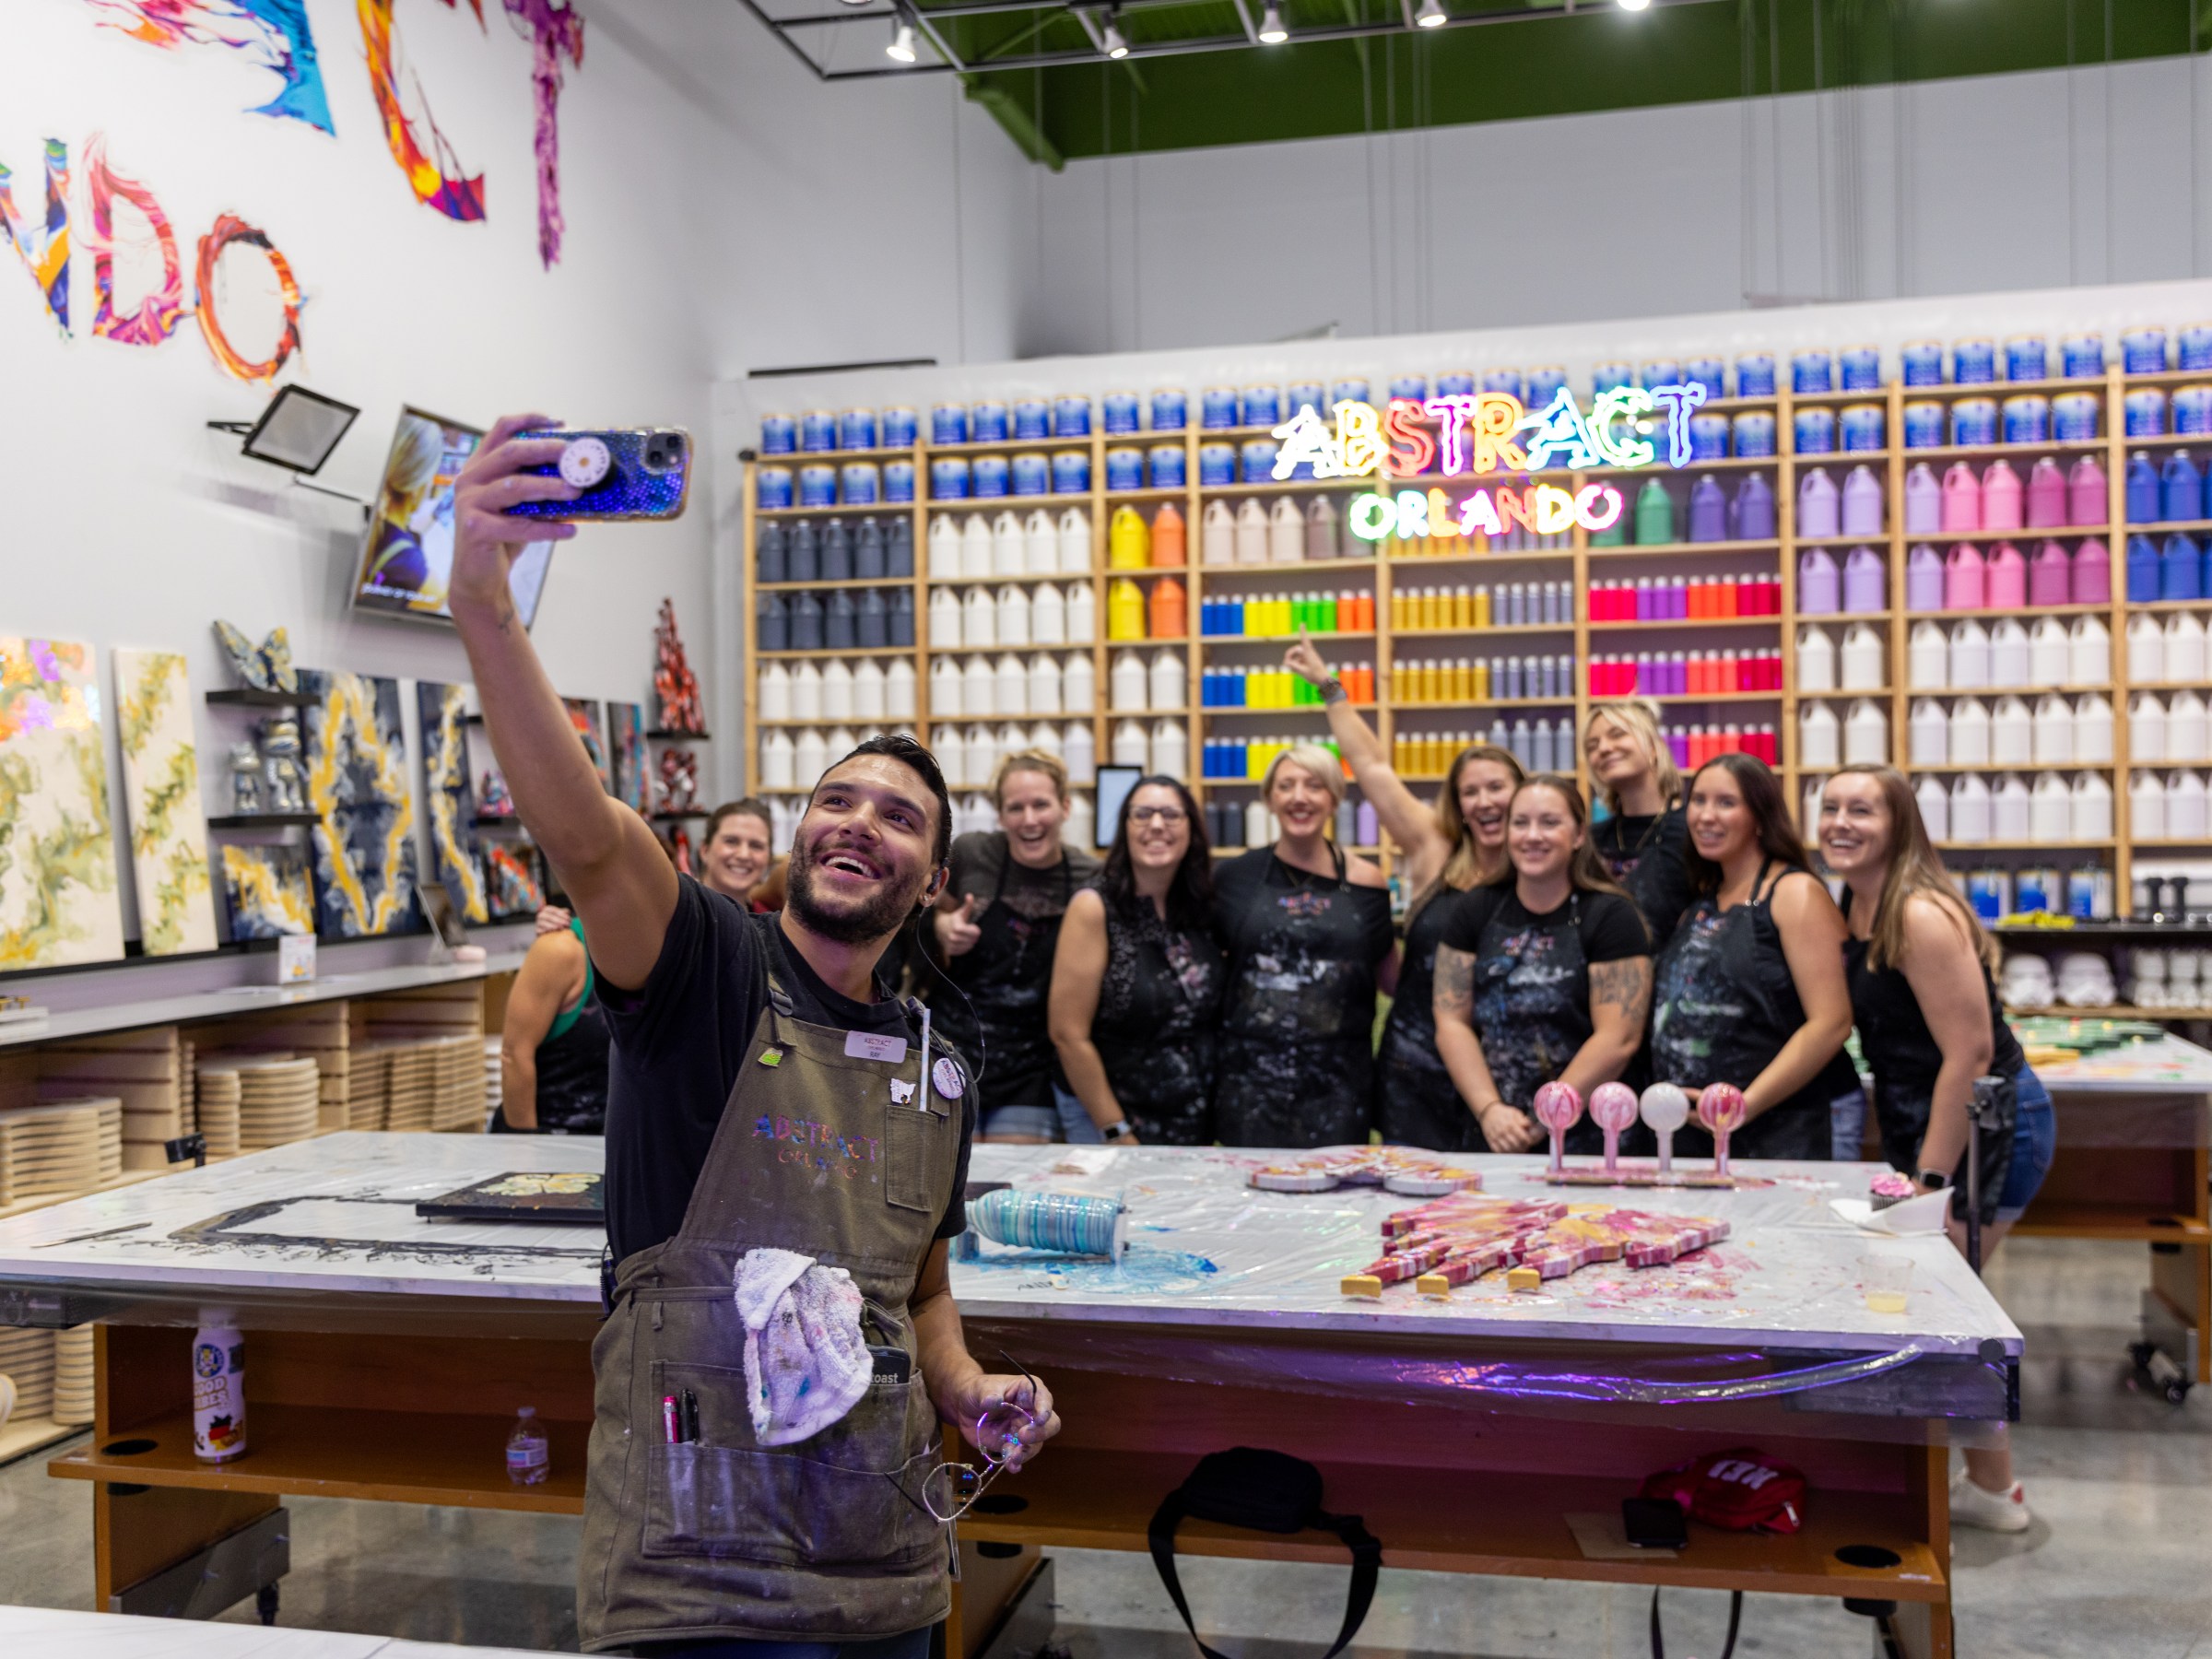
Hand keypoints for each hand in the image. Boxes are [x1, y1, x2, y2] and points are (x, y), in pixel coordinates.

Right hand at [449, 413, 579, 614]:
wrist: (479, 577)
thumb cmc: (503, 537)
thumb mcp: (519, 506)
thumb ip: (536, 487)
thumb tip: (579, 476)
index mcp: (479, 467)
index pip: (500, 430)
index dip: (528, 420)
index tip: (558, 422)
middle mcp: (469, 479)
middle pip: (509, 453)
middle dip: (544, 450)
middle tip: (573, 455)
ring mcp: (469, 502)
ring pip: (515, 487)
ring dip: (549, 488)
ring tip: (577, 491)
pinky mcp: (474, 528)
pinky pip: (518, 525)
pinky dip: (547, 528)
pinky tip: (570, 530)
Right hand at [534, 905, 573, 935]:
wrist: (550, 932)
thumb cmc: (557, 922)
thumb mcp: (561, 916)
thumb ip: (564, 912)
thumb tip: (567, 911)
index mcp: (547, 909)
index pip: (554, 911)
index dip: (562, 915)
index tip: (569, 919)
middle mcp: (541, 915)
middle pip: (550, 917)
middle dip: (559, 921)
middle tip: (567, 925)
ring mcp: (538, 922)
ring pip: (544, 923)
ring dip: (554, 926)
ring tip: (562, 928)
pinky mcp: (537, 930)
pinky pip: (541, 930)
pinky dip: (548, 931)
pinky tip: (554, 932)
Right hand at [935, 893, 982, 956]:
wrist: (939, 928)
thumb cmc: (953, 919)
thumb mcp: (961, 912)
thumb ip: (967, 905)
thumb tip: (970, 895)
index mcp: (957, 927)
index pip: (975, 933)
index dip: (976, 930)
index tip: (974, 927)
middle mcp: (953, 937)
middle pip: (973, 940)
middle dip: (973, 936)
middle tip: (970, 933)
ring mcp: (951, 945)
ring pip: (969, 947)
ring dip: (970, 942)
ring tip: (965, 937)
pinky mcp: (949, 951)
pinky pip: (963, 952)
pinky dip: (964, 948)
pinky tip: (961, 942)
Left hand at [950, 1370, 1058, 1472]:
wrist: (964, 1408)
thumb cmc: (977, 1390)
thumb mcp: (981, 1388)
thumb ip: (988, 1394)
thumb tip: (993, 1401)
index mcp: (1028, 1391)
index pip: (1044, 1397)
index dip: (1045, 1408)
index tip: (1039, 1419)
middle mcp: (1031, 1411)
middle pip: (1049, 1424)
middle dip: (1040, 1433)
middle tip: (1023, 1437)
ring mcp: (1024, 1429)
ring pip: (1036, 1444)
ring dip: (1026, 1452)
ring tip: (1011, 1457)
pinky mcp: (1013, 1444)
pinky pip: (1021, 1455)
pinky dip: (1017, 1462)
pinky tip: (1011, 1466)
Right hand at [1283, 635, 1329, 686]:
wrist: (1324, 681)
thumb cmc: (1315, 675)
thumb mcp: (1302, 672)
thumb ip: (1293, 666)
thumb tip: (1286, 662)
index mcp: (1309, 653)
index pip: (1304, 640)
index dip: (1303, 632)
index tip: (1302, 623)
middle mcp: (1309, 653)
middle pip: (1296, 649)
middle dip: (1290, 654)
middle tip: (1286, 662)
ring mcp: (1309, 657)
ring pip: (1297, 656)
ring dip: (1293, 661)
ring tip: (1293, 669)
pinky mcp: (1308, 661)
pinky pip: (1300, 660)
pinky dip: (1296, 664)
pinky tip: (1297, 670)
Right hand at [1477, 1100, 1542, 1152]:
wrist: (1488, 1112)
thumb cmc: (1503, 1113)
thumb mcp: (1514, 1112)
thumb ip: (1523, 1120)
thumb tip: (1530, 1125)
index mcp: (1510, 1124)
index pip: (1522, 1137)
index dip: (1528, 1141)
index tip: (1530, 1141)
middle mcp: (1503, 1131)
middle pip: (1516, 1145)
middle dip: (1523, 1147)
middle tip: (1526, 1147)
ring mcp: (1496, 1137)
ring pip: (1508, 1150)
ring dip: (1515, 1152)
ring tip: (1519, 1150)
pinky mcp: (1491, 1141)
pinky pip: (1498, 1151)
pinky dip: (1505, 1153)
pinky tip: (1510, 1151)